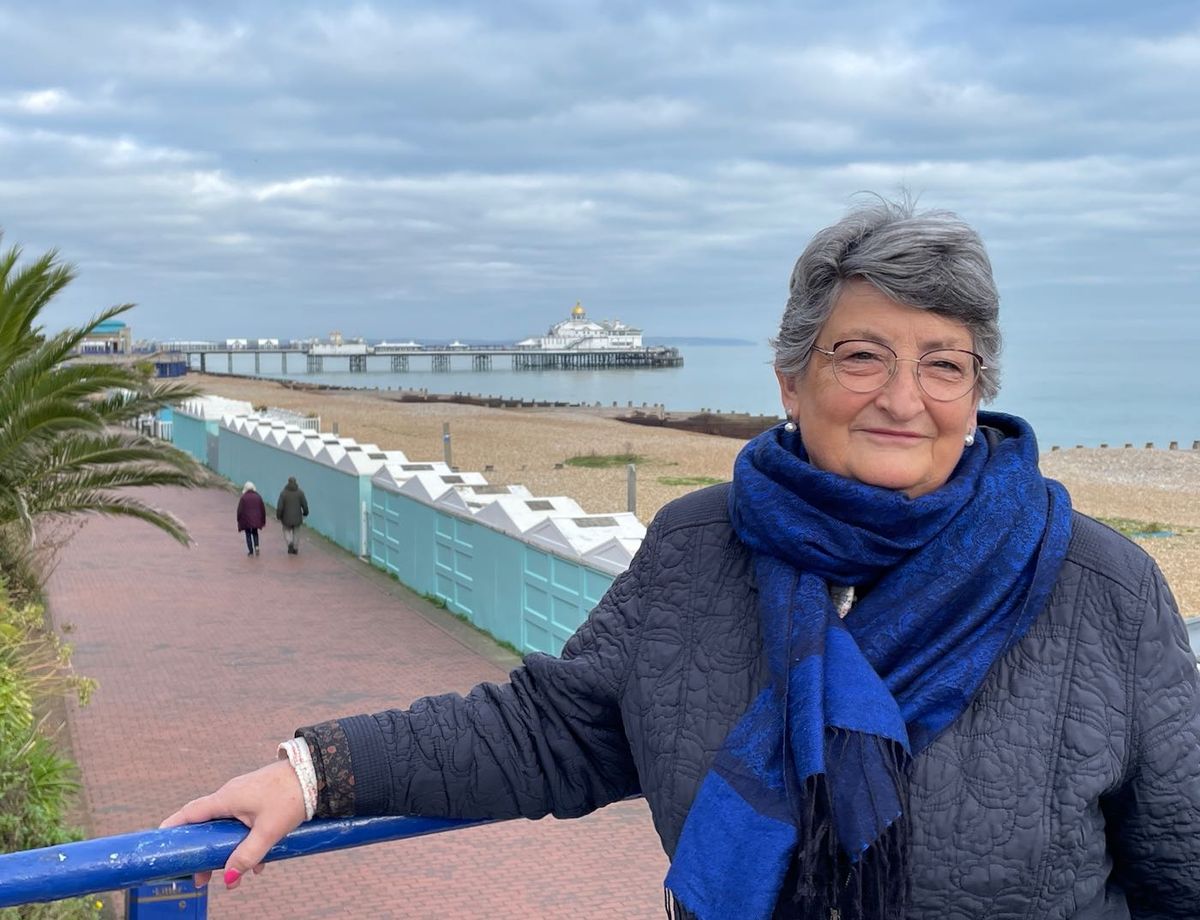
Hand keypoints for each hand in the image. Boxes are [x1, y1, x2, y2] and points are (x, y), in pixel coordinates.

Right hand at [160, 759, 306, 888]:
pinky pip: (244, 823)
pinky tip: (261, 863)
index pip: (190, 813)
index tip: (159, 842)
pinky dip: (247, 841)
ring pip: (228, 827)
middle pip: (208, 826)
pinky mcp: (259, 798)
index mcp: (227, 798)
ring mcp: (245, 795)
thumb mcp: (268, 831)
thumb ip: (248, 855)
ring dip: (229, 851)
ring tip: (233, 877)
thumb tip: (229, 879)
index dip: (173, 827)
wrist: (317, 773)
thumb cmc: (290, 796)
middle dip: (204, 853)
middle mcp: (231, 795)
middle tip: (200, 878)